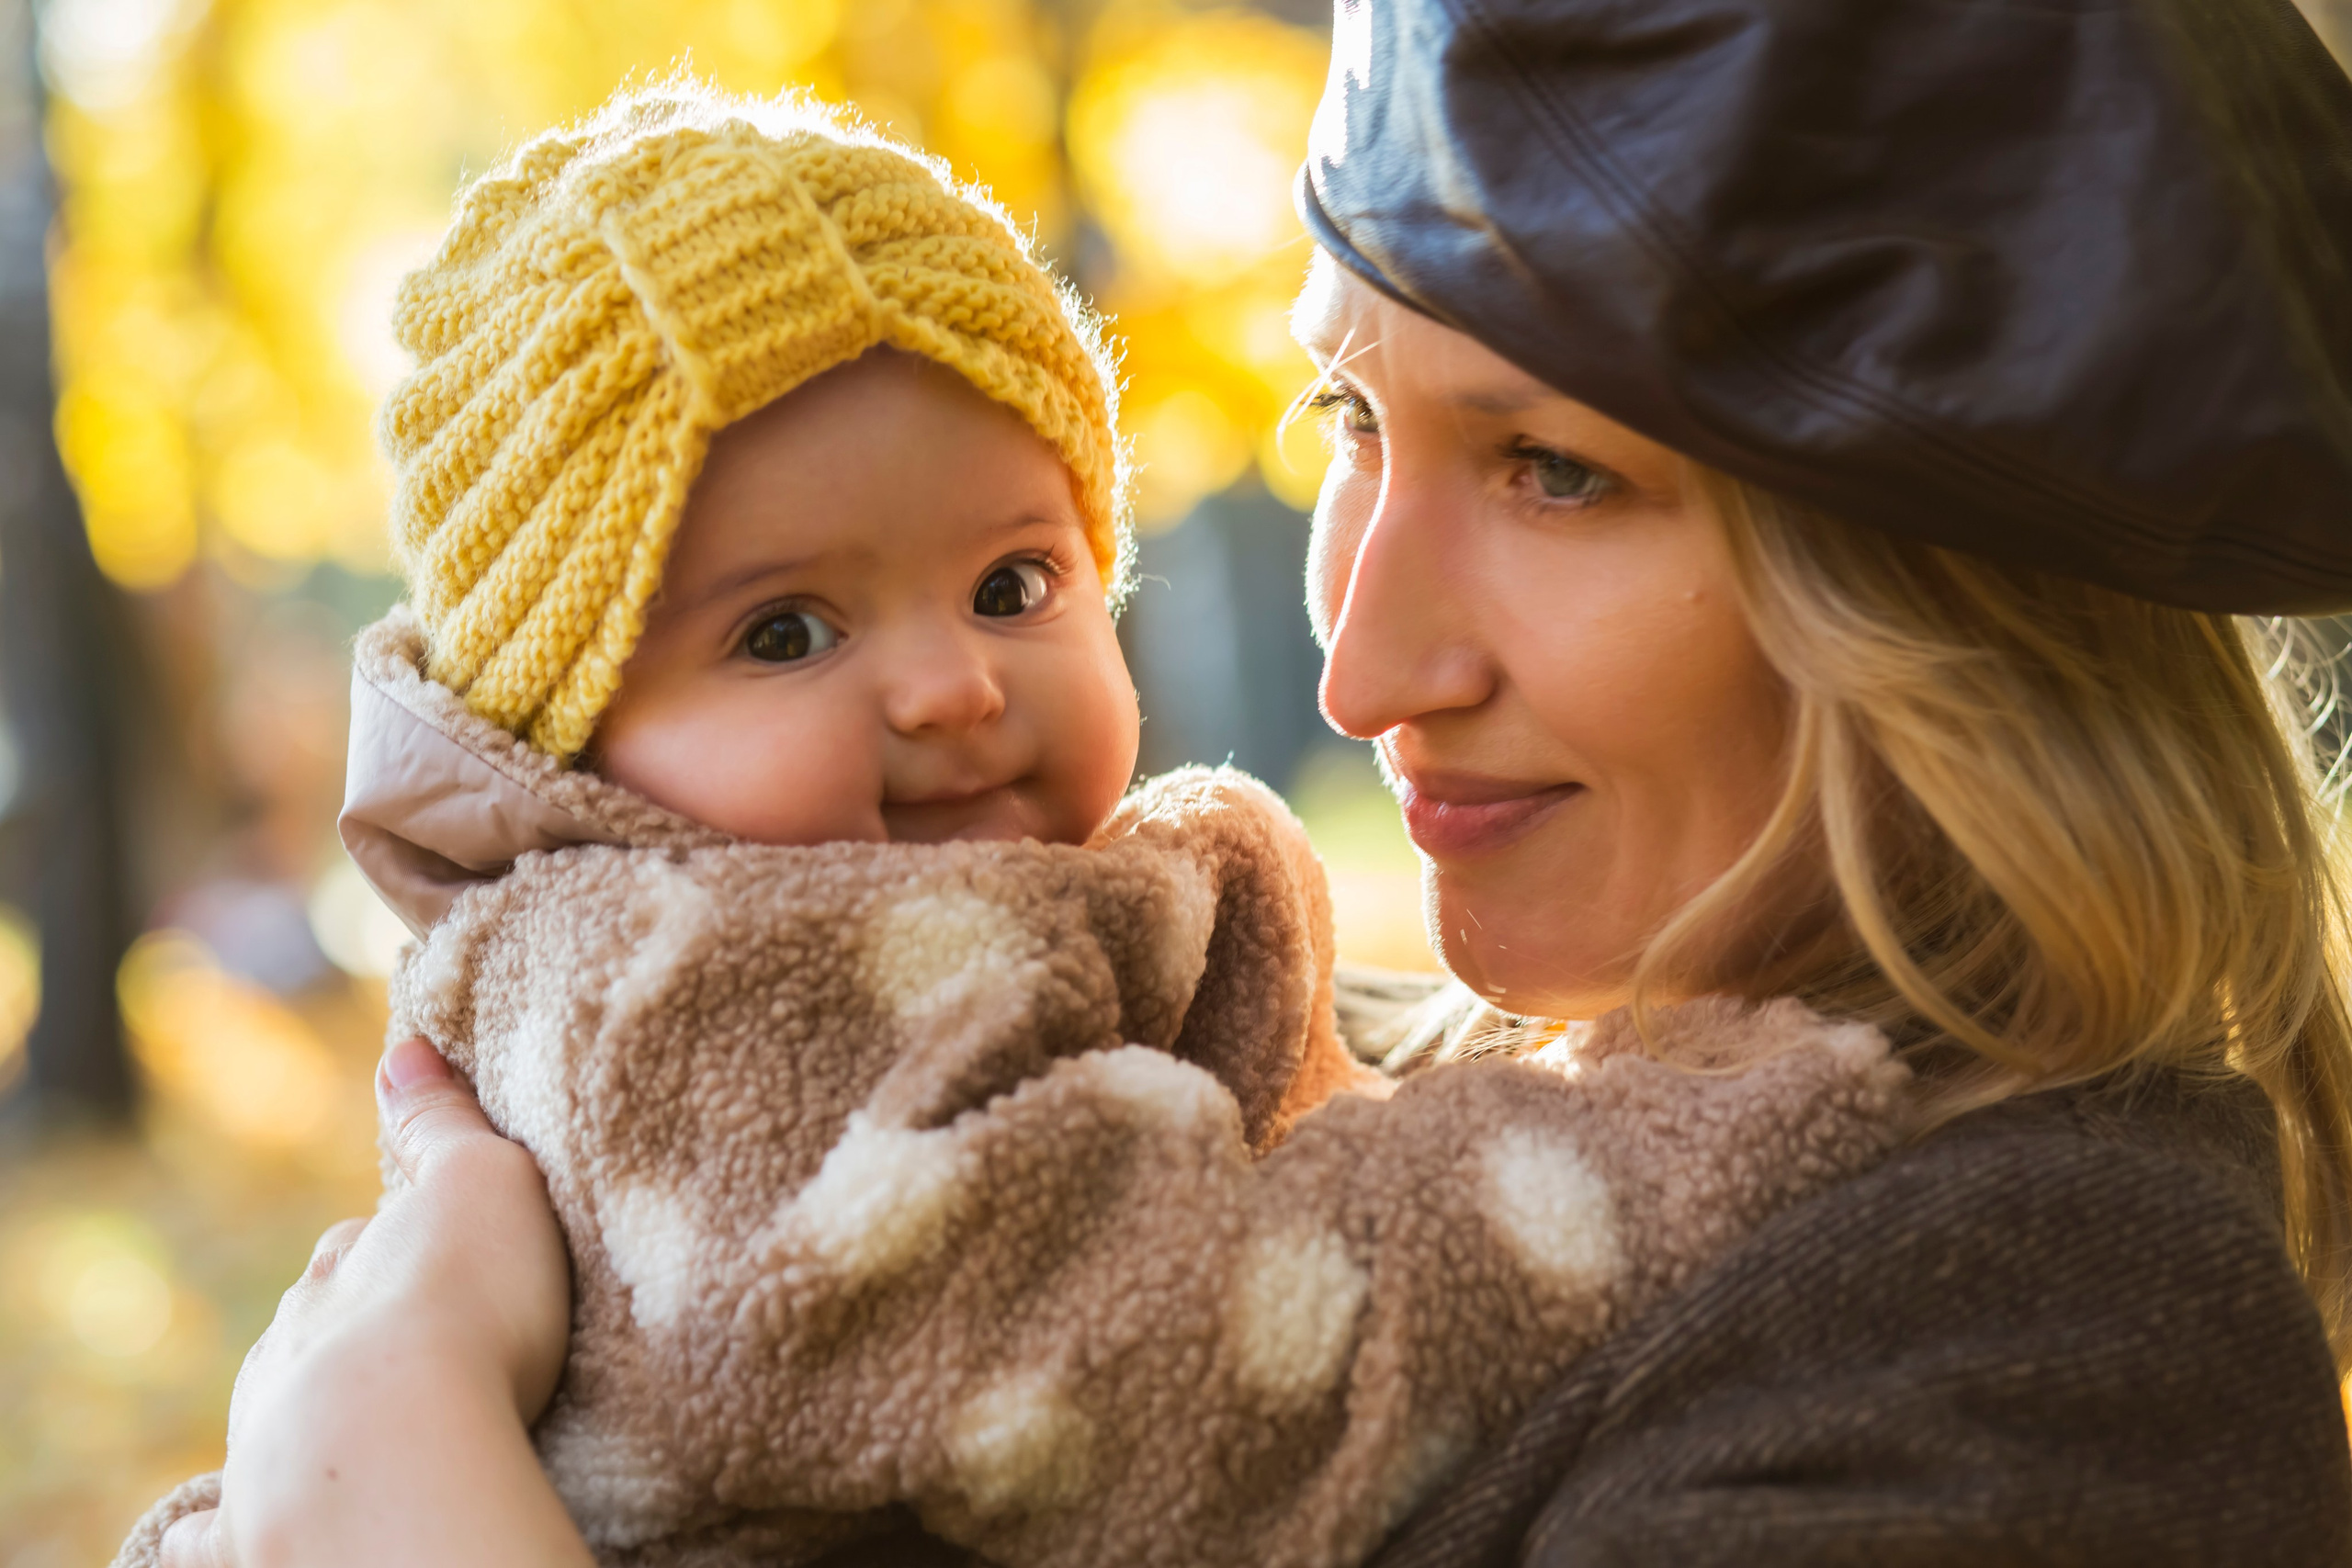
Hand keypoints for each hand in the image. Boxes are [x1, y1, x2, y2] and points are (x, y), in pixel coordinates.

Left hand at [161, 1038, 583, 1567]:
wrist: (398, 1444)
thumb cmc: (465, 1306)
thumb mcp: (485, 1184)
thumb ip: (443, 1122)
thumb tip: (404, 1047)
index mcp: (343, 1267)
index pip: (358, 1242)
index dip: (392, 1245)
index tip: (427, 1255)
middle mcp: (289, 1344)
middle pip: (313, 1321)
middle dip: (347, 1322)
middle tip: (407, 1341)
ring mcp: (263, 1436)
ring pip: (270, 1408)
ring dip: (302, 1410)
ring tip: (355, 1426)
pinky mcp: (252, 1527)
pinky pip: (217, 1528)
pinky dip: (219, 1524)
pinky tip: (229, 1525)